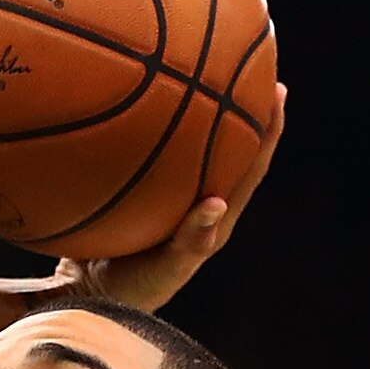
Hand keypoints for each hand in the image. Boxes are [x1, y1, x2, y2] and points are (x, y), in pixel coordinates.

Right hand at [52, 83, 284, 314]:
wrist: (89, 300)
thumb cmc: (135, 291)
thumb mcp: (167, 268)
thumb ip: (191, 239)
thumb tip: (216, 203)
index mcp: (217, 221)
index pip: (252, 168)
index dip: (270, 133)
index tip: (279, 92)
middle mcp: (201, 205)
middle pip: (234, 150)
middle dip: (247, 111)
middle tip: (254, 68)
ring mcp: (174, 202)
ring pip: (198, 150)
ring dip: (208, 114)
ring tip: (207, 72)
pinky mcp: (147, 201)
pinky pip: (159, 158)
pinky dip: (160, 130)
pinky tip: (140, 103)